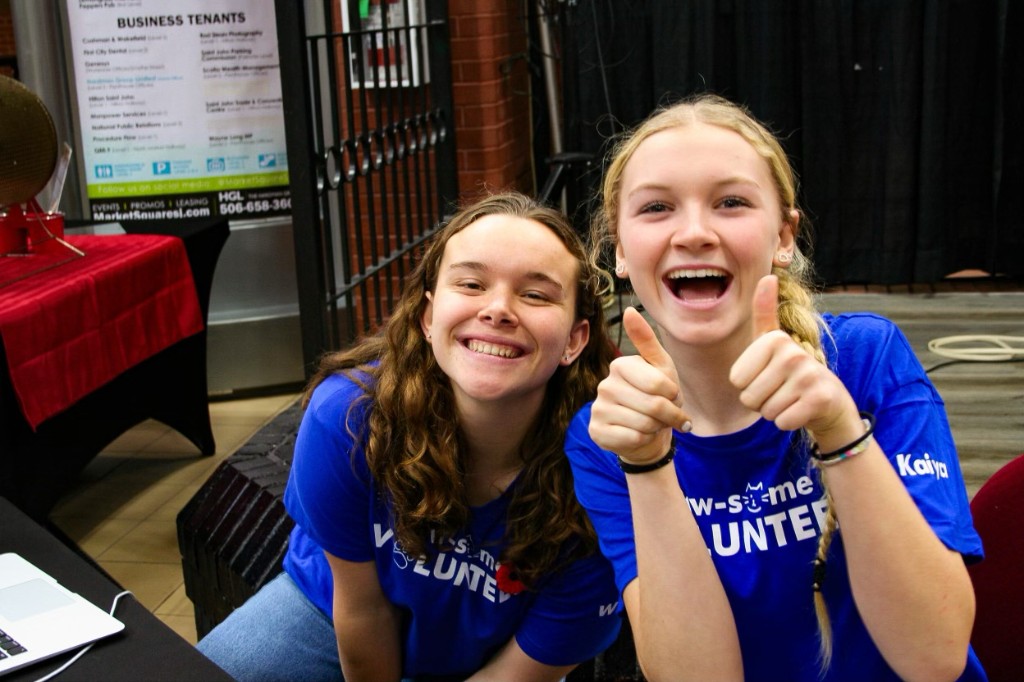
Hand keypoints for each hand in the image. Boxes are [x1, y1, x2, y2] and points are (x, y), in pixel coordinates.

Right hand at [588, 307, 689, 464]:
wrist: (648, 433)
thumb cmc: (657, 397)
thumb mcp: (661, 367)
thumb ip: (647, 340)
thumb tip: (629, 311)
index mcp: (620, 366)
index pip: (658, 384)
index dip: (673, 395)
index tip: (673, 397)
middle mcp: (604, 385)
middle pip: (653, 406)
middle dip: (669, 415)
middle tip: (669, 415)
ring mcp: (598, 409)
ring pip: (643, 424)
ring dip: (657, 428)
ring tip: (653, 424)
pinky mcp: (597, 432)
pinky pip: (632, 439)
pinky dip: (644, 440)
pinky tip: (640, 435)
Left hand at [729, 275, 856, 437]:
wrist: (829, 401)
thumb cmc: (791, 371)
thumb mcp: (773, 342)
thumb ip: (764, 312)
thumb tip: (767, 276)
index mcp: (775, 339)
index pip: (736, 379)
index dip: (747, 385)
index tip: (768, 376)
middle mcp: (793, 352)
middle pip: (749, 397)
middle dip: (761, 401)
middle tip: (781, 390)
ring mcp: (809, 375)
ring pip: (766, 411)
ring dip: (775, 411)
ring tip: (792, 397)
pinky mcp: (820, 399)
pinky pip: (782, 422)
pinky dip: (789, 422)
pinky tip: (802, 409)